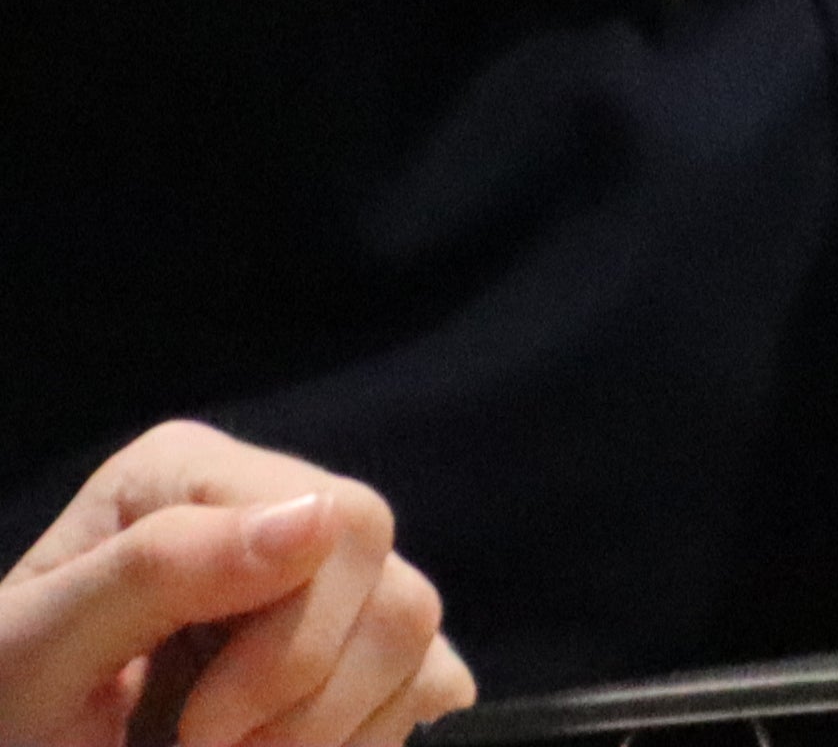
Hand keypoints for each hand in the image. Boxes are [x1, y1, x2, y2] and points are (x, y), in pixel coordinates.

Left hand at [0, 425, 463, 746]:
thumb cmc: (4, 723)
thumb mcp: (34, 654)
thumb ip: (156, 568)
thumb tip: (317, 516)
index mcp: (192, 478)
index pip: (340, 527)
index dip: (290, 649)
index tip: (194, 734)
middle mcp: (279, 507)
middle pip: (395, 591)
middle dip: (311, 703)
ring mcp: (332, 584)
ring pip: (419, 644)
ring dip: (333, 734)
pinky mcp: (365, 655)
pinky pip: (434, 685)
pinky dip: (368, 739)